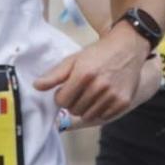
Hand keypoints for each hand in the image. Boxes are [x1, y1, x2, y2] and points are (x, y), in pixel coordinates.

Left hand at [36, 29, 151, 127]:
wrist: (127, 47)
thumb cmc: (98, 53)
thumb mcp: (74, 59)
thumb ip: (55, 74)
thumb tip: (37, 86)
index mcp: (84, 74)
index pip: (62, 100)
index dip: (61, 96)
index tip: (66, 89)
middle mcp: (99, 86)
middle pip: (74, 109)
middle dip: (73, 102)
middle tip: (80, 91)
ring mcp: (113, 95)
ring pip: (88, 115)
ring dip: (86, 108)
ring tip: (90, 94)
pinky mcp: (123, 102)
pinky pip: (103, 116)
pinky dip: (100, 110)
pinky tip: (102, 97)